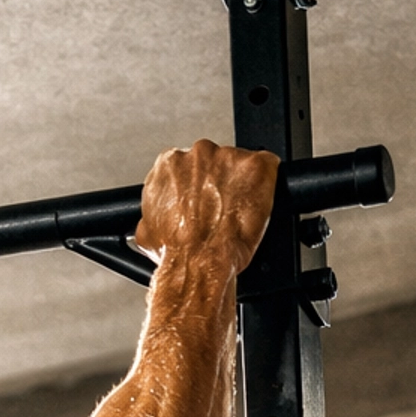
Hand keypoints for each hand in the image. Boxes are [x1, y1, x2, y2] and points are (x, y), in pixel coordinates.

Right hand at [135, 140, 279, 274]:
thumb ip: (156, 211)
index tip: (200, 199)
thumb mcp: (147, 233)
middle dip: (217, 181)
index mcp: (169, 164)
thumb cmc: (175, 251)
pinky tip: (255, 206)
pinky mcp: (257, 166)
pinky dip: (265, 185)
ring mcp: (229, 157)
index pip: (186, 164)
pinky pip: (268, 167)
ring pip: (239, 164)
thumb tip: (159, 218)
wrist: (198, 262)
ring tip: (236, 213)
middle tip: (219, 208)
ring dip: (240, 184)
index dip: (195, 184)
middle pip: (213, 160)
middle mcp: (198, 154)